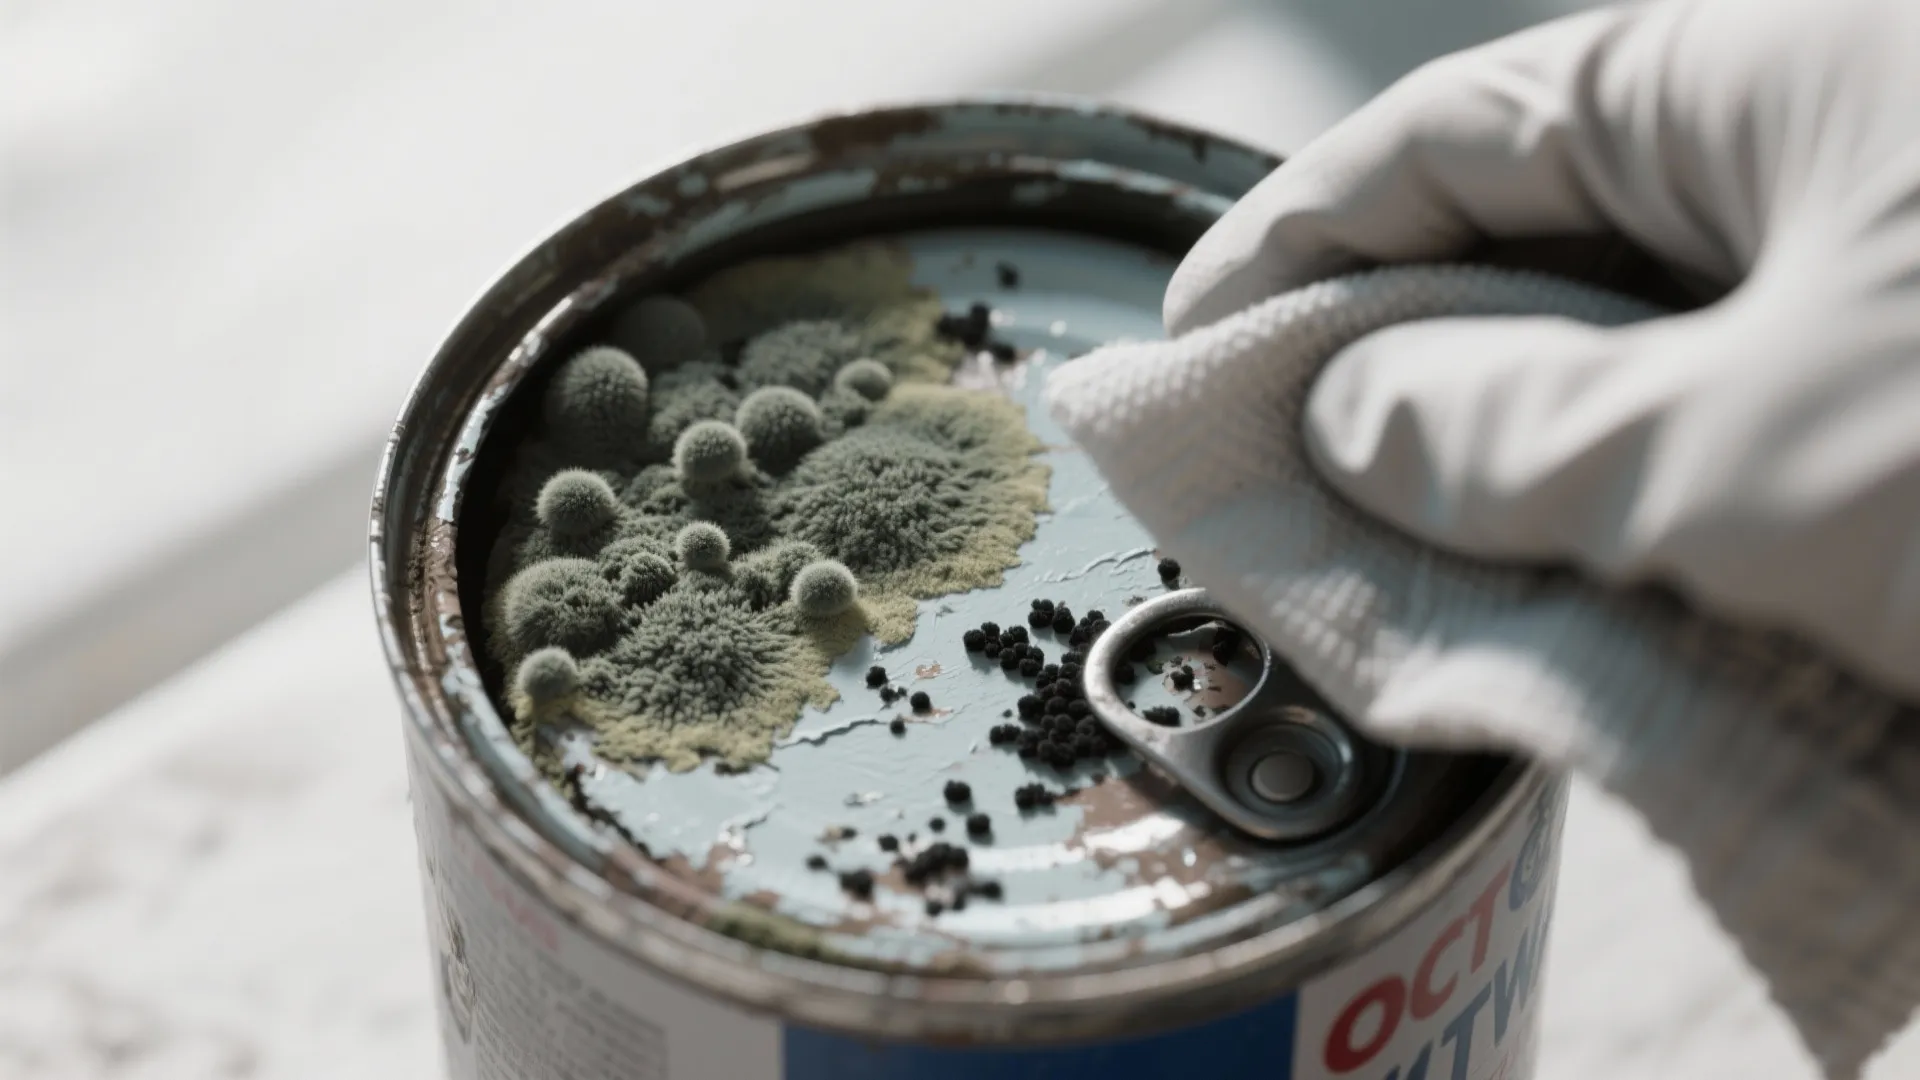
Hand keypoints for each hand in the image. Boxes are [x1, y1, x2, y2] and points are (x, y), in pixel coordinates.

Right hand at [1167, 0, 1919, 700]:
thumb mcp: (1756, 457)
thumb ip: (1512, 434)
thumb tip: (1353, 421)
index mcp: (1772, 73)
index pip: (1450, 132)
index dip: (1291, 241)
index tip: (1190, 341)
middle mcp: (1826, 137)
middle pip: (1533, 234)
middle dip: (1399, 359)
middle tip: (1281, 473)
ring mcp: (1887, 259)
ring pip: (1635, 340)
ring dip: (1519, 450)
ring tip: (1408, 552)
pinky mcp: (1912, 385)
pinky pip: (1734, 418)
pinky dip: (1641, 496)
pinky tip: (1577, 577)